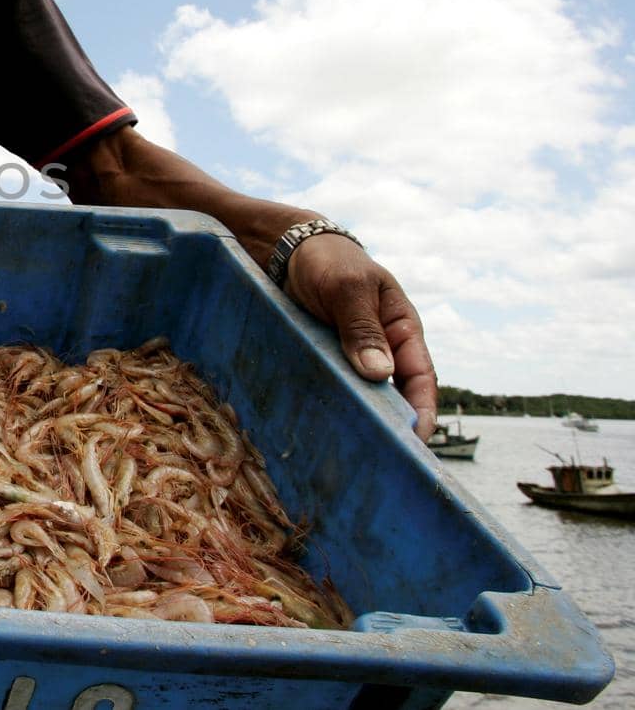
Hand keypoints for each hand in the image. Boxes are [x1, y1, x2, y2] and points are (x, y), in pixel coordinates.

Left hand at [285, 234, 437, 440]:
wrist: (287, 251)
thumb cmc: (328, 262)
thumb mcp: (347, 287)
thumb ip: (362, 327)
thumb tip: (380, 374)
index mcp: (400, 330)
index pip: (420, 377)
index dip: (423, 411)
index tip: (417, 441)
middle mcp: (380, 349)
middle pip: (391, 395)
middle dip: (390, 427)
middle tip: (381, 461)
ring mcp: (349, 357)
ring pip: (359, 396)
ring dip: (356, 420)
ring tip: (348, 453)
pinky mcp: (321, 361)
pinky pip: (328, 389)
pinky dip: (326, 406)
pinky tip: (315, 429)